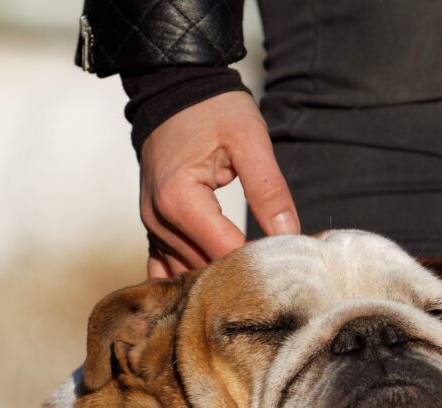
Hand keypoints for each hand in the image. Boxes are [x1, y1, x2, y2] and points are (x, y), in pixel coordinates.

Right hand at [139, 91, 299, 277]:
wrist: (174, 89)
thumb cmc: (212, 108)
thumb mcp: (250, 139)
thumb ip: (269, 189)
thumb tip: (290, 234)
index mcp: (179, 200)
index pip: (225, 252)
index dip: (259, 262)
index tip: (287, 260)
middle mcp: (158, 220)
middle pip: (206, 268)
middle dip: (242, 272)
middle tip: (279, 269)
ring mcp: (151, 227)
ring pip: (189, 272)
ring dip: (220, 278)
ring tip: (256, 275)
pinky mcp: (153, 227)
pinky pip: (166, 268)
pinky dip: (191, 278)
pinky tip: (216, 284)